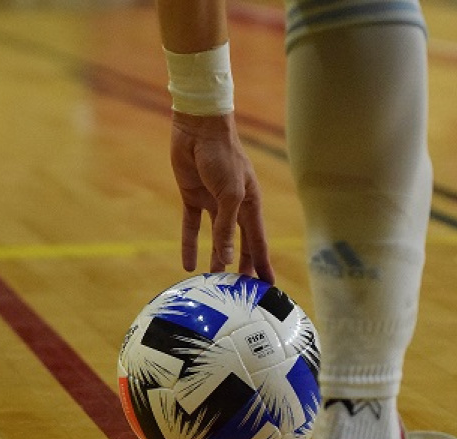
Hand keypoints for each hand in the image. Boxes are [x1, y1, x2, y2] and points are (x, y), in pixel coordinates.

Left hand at [169, 111, 273, 282]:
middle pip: (240, 243)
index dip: (263, 264)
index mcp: (251, 204)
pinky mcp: (193, 198)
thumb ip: (227, 228)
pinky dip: (190, 245)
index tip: (268, 286)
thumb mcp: (229, 195)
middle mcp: (235, 206)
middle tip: (243, 290)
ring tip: (215, 280)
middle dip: (242, 265)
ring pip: (217, 238)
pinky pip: (192, 227)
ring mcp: (214, 203)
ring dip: (217, 258)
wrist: (198, 128)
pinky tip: (188, 264)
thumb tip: (225, 259)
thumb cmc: (223, 156)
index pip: (259, 241)